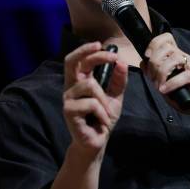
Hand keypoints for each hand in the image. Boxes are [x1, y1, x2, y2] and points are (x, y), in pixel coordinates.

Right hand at [63, 42, 127, 158]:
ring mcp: (68, 99)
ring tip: (106, 112)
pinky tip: (101, 122)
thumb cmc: (103, 118)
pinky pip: (91, 104)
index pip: (79, 59)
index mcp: (80, 81)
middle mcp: (71, 87)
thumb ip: (118, 80)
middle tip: (106, 52)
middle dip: (88, 53)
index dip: (89, 50)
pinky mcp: (69, 112)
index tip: (106, 47)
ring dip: (104, 99)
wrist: (98, 141)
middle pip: (71, 62)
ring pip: (89, 85)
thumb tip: (121, 62)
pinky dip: (102, 112)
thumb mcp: (115, 96)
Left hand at [140, 33, 189, 118]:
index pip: (166, 38)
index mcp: (176, 56)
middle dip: (154, 62)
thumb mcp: (165, 83)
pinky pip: (184, 75)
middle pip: (166, 47)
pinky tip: (165, 90)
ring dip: (161, 73)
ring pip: (174, 59)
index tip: (147, 56)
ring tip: (159, 87)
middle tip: (152, 79)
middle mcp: (184, 57)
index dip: (154, 43)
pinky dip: (171, 83)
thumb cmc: (184, 94)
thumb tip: (143, 63)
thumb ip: (154, 73)